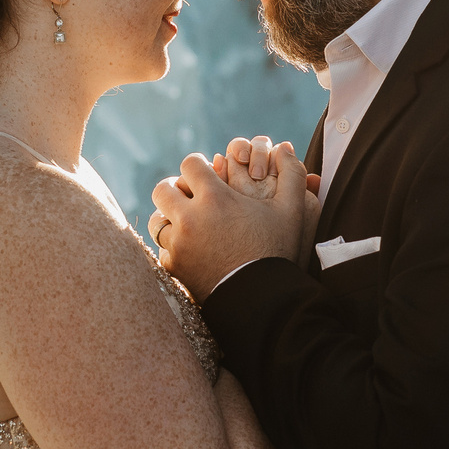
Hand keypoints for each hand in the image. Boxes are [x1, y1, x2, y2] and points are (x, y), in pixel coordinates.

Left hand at [151, 140, 318, 298]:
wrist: (262, 299)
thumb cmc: (276, 251)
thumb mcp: (291, 211)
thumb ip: (292, 175)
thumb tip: (287, 149)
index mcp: (215, 198)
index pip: (189, 164)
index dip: (198, 166)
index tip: (206, 174)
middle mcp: (190, 218)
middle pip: (162, 189)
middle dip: (175, 189)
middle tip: (189, 196)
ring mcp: (178, 244)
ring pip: (156, 220)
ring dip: (168, 218)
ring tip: (185, 223)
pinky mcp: (173, 267)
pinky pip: (161, 250)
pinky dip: (172, 248)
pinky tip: (189, 250)